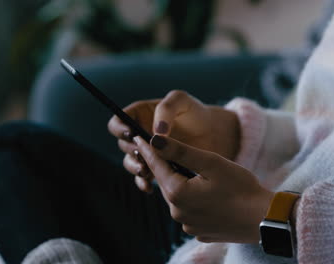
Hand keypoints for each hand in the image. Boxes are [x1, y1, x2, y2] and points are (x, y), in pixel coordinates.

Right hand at [107, 90, 240, 192]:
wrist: (215, 134)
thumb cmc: (196, 112)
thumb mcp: (182, 101)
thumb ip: (166, 110)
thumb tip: (156, 132)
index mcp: (140, 115)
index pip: (118, 122)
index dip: (120, 128)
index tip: (131, 133)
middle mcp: (140, 135)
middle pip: (123, 145)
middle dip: (131, 150)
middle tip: (142, 154)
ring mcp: (148, 154)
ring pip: (130, 163)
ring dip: (135, 167)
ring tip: (146, 170)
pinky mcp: (157, 170)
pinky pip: (143, 179)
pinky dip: (143, 183)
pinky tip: (150, 187)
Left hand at [134, 134, 273, 242]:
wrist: (265, 219)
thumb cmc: (241, 188)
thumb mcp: (211, 163)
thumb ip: (181, 151)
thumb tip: (154, 140)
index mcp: (178, 194)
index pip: (157, 166)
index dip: (149, 150)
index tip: (138, 137)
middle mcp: (178, 213)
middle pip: (167, 183)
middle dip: (168, 168)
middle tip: (168, 152)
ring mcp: (189, 225)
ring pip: (179, 198)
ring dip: (183, 184)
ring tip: (195, 173)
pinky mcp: (201, 232)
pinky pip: (191, 211)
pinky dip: (195, 201)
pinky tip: (209, 195)